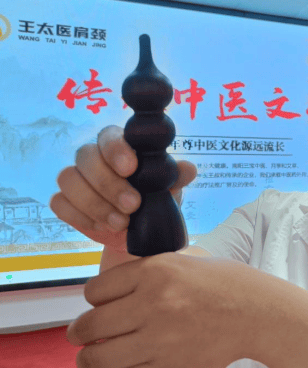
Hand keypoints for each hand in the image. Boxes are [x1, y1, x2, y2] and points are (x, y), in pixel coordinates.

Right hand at [49, 125, 196, 250]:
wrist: (142, 232)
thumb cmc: (156, 200)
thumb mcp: (171, 189)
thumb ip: (176, 177)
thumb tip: (188, 169)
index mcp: (119, 146)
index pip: (109, 136)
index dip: (116, 150)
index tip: (131, 168)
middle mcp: (94, 157)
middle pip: (85, 157)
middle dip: (108, 183)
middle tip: (133, 204)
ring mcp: (76, 179)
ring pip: (69, 179)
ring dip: (95, 203)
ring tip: (122, 223)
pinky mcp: (65, 202)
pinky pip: (59, 203)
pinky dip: (80, 216)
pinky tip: (102, 226)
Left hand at [67, 252, 259, 367]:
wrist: (257, 313)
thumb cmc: (224, 284)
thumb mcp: (185, 261)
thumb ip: (148, 271)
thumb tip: (112, 290)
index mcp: (156, 271)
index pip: (95, 290)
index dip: (93, 298)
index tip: (98, 304)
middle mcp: (152, 303)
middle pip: (89, 325)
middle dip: (79, 332)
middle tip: (80, 334)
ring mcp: (159, 339)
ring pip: (97, 357)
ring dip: (88, 359)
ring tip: (91, 357)